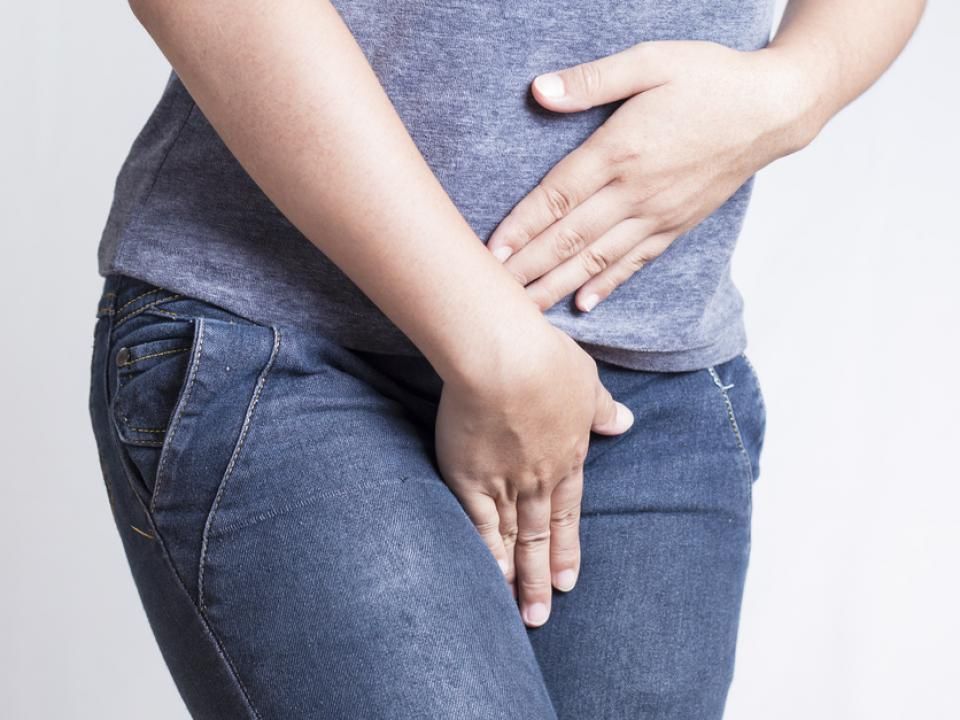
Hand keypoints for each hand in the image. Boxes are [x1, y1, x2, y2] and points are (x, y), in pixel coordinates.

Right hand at [435, 322, 633, 626]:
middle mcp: (540, 478)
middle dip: (542, 577)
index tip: (568, 579)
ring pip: (513, 539)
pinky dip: (486, 553)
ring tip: (521, 613)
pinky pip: (480, 526)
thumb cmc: (546, 359)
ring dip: (518, 578)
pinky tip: (489, 579)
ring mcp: (505, 482)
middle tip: (542, 615)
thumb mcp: (586, 380)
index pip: (568, 512)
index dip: (567, 548)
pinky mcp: (470, 478)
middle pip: (541, 536)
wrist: (506, 359)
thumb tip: (623, 421)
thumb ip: (601, 408)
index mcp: (569, 456)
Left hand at [486, 40, 816, 311]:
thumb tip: (540, 91)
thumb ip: (593, 79)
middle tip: (495, 295)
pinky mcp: (677, 225)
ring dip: (557, 286)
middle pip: (569, 239)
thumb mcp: (651, 60)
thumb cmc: (711, 78)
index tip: (490, 254)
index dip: (521, 228)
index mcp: (621, 151)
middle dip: (528, 269)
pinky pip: (634, 262)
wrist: (775, 109)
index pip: (557, 198)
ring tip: (526, 310)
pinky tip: (583, 304)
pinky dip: (606, 285)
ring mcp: (658, 214)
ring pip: (597, 259)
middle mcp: (636, 191)